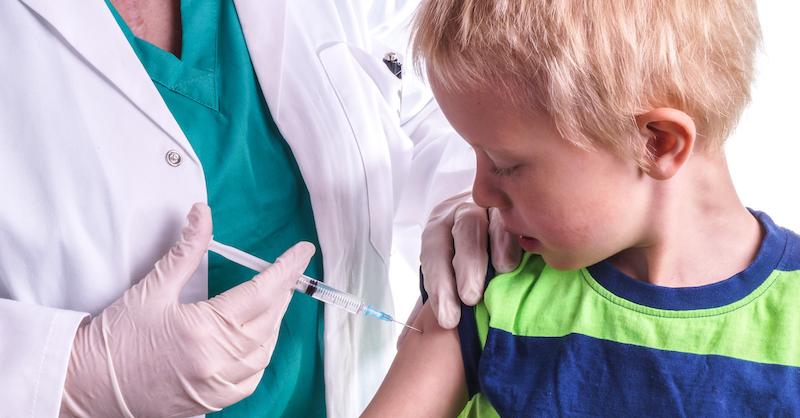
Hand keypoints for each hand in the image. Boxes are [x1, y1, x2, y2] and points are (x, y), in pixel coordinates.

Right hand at [59, 203, 314, 417]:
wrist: (87, 385)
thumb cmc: (116, 338)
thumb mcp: (153, 289)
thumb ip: (186, 250)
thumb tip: (202, 213)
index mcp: (204, 330)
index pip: (262, 292)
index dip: (286, 269)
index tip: (303, 251)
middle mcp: (218, 361)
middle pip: (269, 319)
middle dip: (283, 290)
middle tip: (288, 270)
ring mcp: (217, 386)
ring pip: (266, 349)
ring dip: (276, 321)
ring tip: (276, 298)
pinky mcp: (213, 401)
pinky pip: (253, 376)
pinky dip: (262, 352)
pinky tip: (259, 337)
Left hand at [414, 192, 520, 331]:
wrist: (489, 216)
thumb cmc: (463, 252)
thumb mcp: (445, 271)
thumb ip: (431, 302)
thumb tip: (405, 342)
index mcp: (439, 228)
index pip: (434, 250)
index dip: (439, 283)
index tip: (448, 318)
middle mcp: (460, 213)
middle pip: (461, 231)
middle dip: (465, 266)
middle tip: (471, 298)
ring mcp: (489, 207)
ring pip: (487, 222)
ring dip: (493, 250)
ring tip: (500, 275)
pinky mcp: (514, 209)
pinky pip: (513, 220)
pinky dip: (512, 240)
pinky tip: (514, 262)